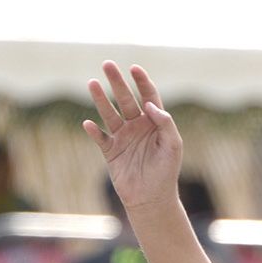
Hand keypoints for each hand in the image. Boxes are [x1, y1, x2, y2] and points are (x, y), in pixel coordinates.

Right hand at [83, 63, 182, 212]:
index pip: (148, 95)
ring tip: (92, 83)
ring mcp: (123, 138)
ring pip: (109, 114)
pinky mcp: (111, 152)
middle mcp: (137, 126)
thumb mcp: (173, 145)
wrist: (152, 198)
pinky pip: (100, 138)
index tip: (134, 68)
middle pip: (125, 99)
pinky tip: (88, 123)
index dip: (142, 81)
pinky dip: (93, 131)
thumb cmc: (167, 171)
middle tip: (107, 64)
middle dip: (117, 82)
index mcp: (154, 122)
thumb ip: (164, 122)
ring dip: (100, 99)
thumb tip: (148, 104)